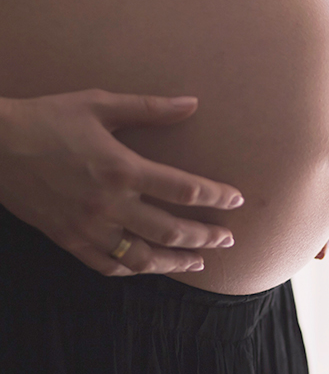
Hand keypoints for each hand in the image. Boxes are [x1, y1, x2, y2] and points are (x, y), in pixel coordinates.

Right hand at [0, 89, 243, 276]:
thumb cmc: (48, 118)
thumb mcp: (99, 104)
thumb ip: (149, 108)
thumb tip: (192, 103)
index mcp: (122, 169)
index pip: (184, 190)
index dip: (216, 197)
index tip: (236, 200)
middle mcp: (109, 205)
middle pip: (172, 230)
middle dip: (206, 236)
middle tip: (229, 239)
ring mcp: (88, 228)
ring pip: (143, 257)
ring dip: (176, 261)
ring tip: (200, 262)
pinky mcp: (68, 240)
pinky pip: (107, 265)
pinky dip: (133, 270)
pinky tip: (148, 267)